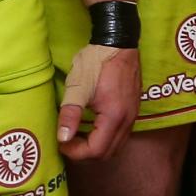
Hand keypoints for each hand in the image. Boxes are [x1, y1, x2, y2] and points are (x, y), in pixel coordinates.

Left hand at [58, 44, 138, 161]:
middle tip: (68, 141)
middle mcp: (128, 120)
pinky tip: (92, 126)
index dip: (76, 152)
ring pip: (116, 146)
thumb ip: (70, 113)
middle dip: (85, 153)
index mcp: (114, 116)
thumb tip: (62, 138)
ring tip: (78, 135)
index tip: (62, 142)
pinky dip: (105, 138)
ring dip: (96, 147)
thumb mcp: (78, 86)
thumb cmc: (97, 62)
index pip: (96, 150)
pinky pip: (120, 135)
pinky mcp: (133, 109)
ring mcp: (133, 115)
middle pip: (107, 153)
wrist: (119, 42)